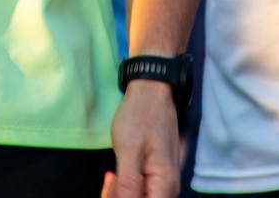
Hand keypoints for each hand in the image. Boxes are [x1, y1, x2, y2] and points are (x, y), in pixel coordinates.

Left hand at [104, 79, 180, 197]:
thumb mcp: (128, 150)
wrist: (151, 91)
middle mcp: (169, 187)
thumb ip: (128, 184)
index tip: (110, 186)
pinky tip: (117, 175)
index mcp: (165, 184)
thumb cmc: (140, 116)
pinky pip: (143, 191)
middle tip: (108, 180)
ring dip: (122, 193)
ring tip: (111, 176)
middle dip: (120, 197)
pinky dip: (127, 187)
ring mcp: (164, 181)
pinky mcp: (158, 175)